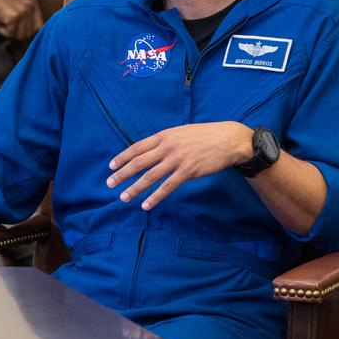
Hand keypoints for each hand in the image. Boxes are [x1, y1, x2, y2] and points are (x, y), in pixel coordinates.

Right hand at [0, 0, 41, 39]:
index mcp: (33, 1)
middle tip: (6, 22)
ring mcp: (23, 10)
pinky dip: (2, 31)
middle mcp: (31, 5)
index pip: (39, 26)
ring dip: (9, 31)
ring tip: (1, 19)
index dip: (26, 30)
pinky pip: (10, 34)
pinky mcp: (14, 17)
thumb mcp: (15, 4)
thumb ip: (25, 15)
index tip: (15, 27)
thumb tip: (30, 35)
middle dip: (17, 32)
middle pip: (30, 32)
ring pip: (21, 35)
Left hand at [106, 123, 252, 209]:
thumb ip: (165, 141)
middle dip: (122, 174)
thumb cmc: (205, 136)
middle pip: (139, 162)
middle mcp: (168, 147)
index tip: (111, 166)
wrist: (230, 139)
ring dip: (134, 188)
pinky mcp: (188, 171)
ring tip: (123, 197)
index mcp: (164, 136)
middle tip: (109, 184)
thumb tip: (149, 150)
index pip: (137, 147)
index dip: (122, 157)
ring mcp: (177, 159)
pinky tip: (146, 205)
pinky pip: (167, 187)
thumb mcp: (181, 133)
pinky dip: (155, 197)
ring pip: (150, 176)